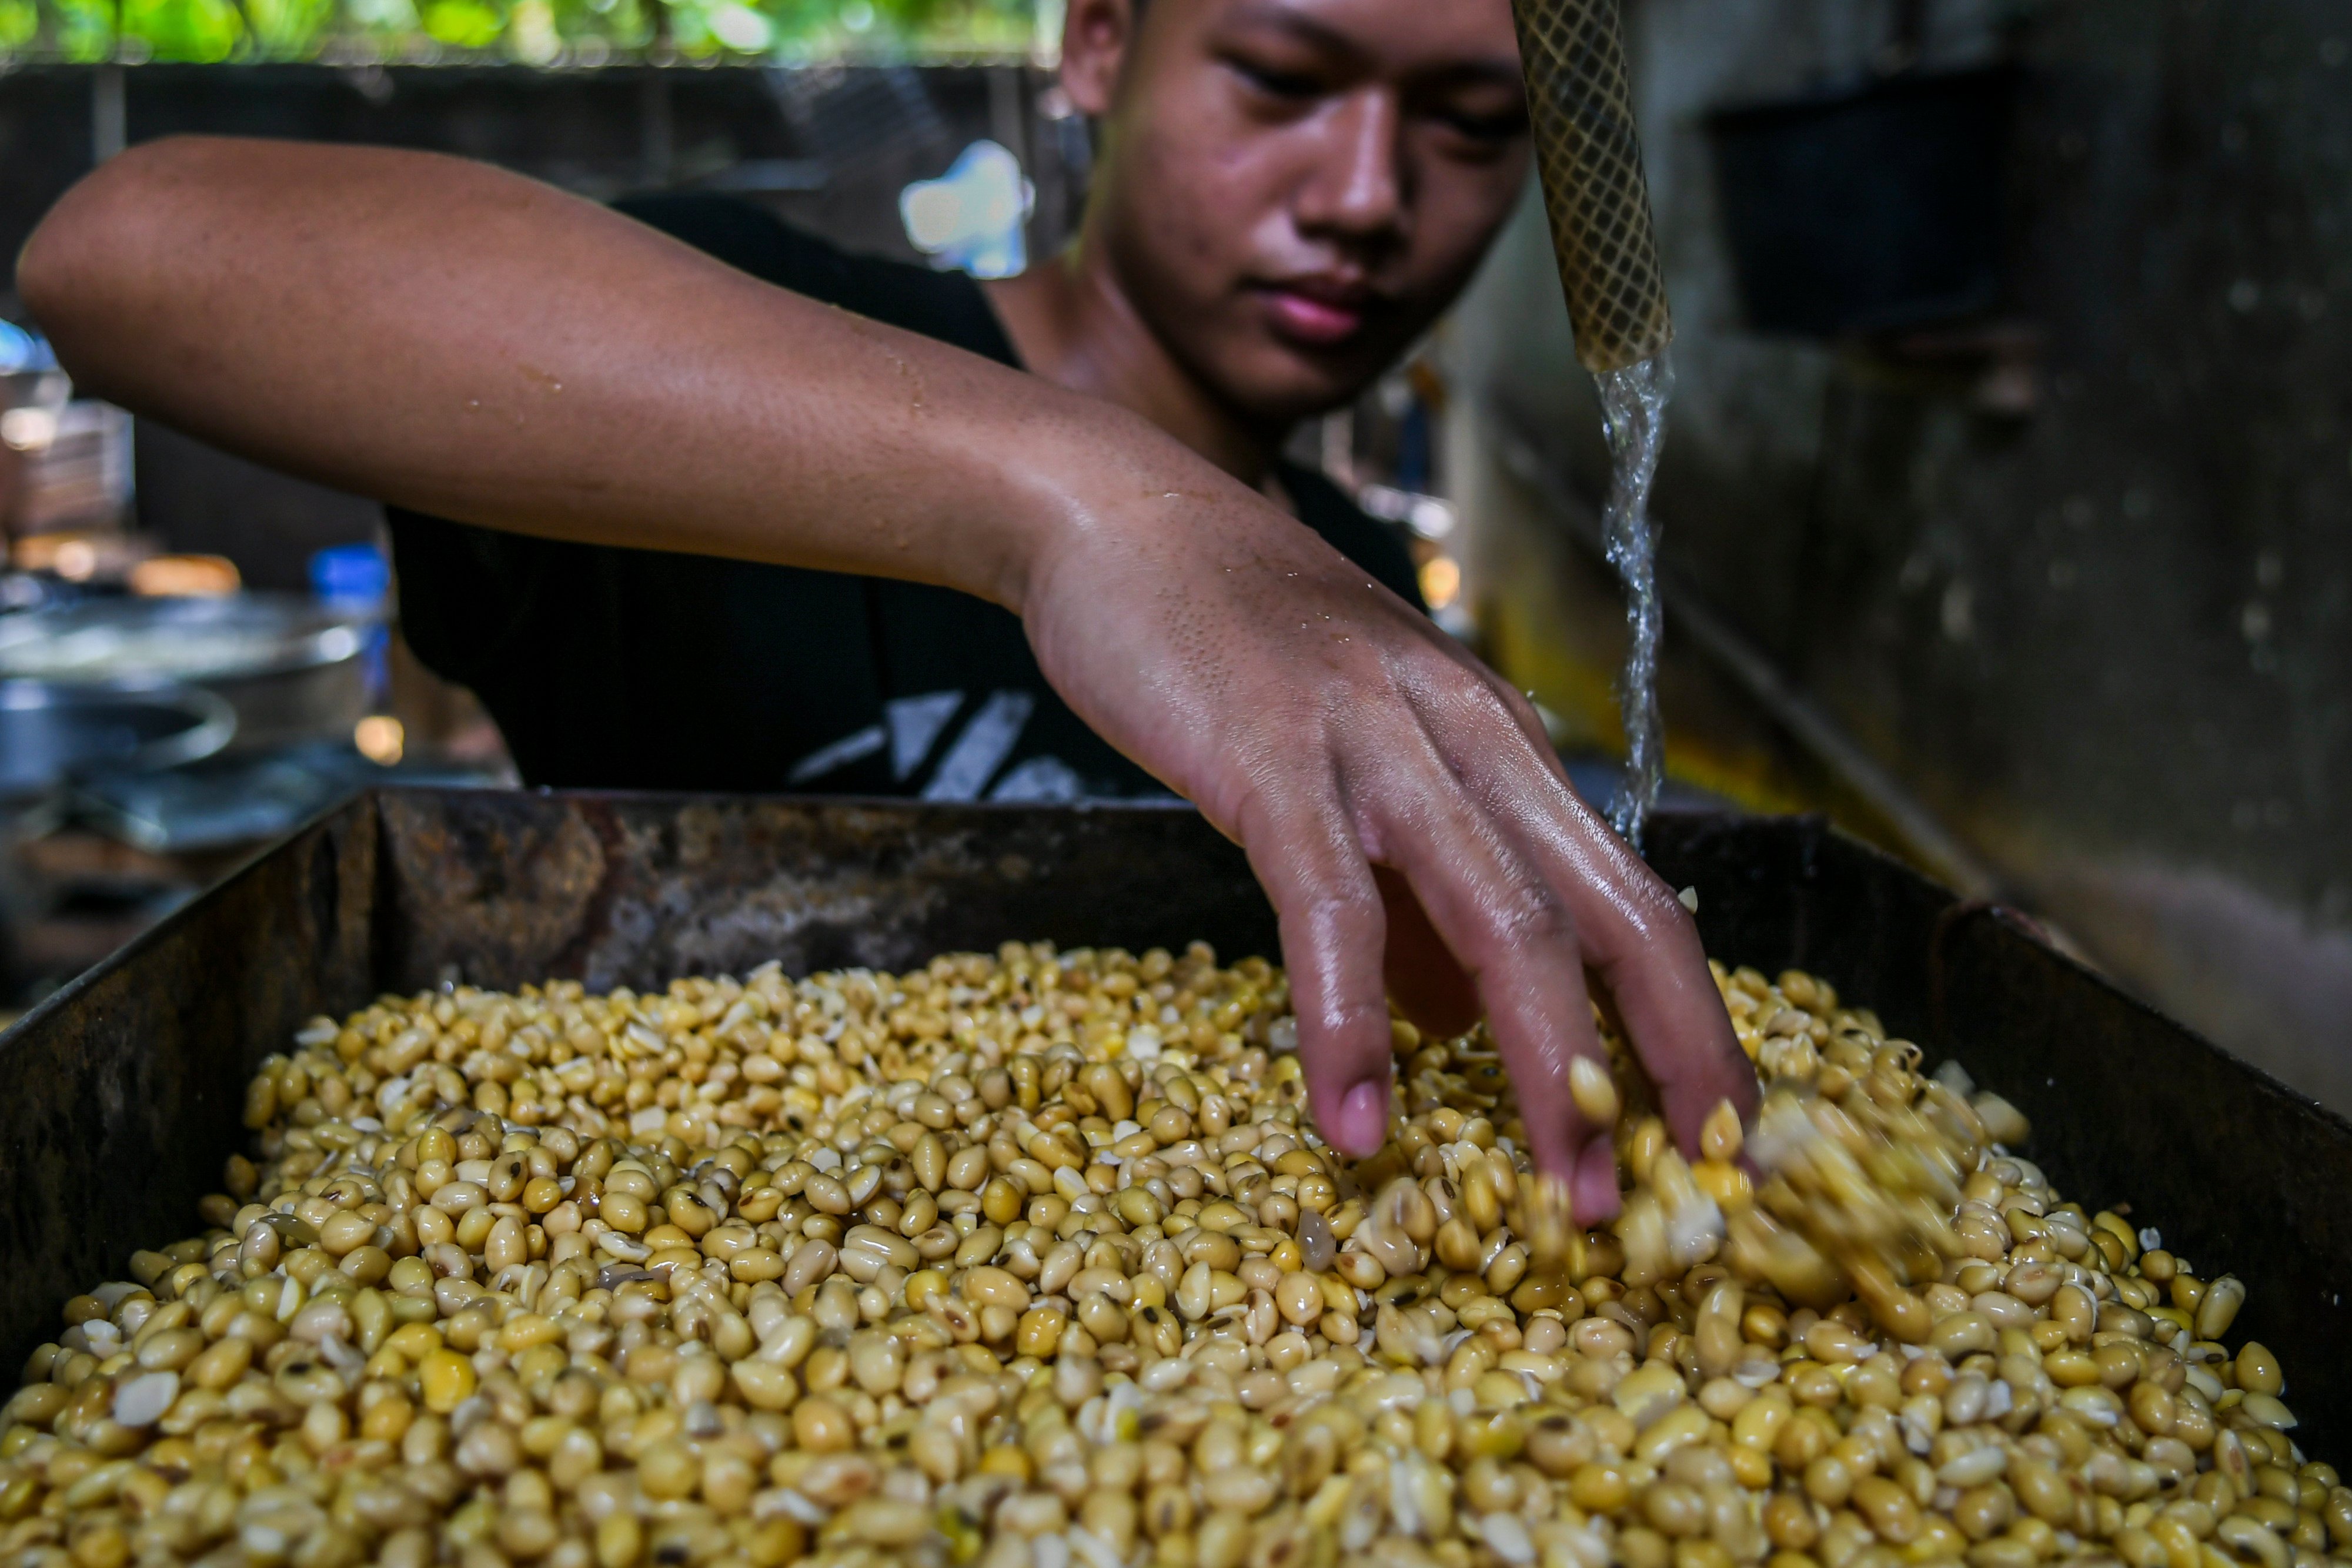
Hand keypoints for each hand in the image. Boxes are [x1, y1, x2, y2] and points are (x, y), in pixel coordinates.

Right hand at [1015, 457, 1757, 1220]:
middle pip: (1612, 919)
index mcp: (1505, 751)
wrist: (1123, 517)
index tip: (1720, 1144)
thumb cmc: (1240, 652)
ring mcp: (1380, 744)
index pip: (1638, 903)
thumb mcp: (1363, 768)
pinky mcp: (1276, 755)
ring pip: (1506, 921)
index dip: (1693, 1028)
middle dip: (1667, 1069)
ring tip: (1565, 1199)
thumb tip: (1469, 1026)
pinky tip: (1354, 1123)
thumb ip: (1418, 899)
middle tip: (1688, 1202)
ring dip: (1550, 1074)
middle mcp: (1474, 743)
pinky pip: (1332, 906)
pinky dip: (1349, 1025)